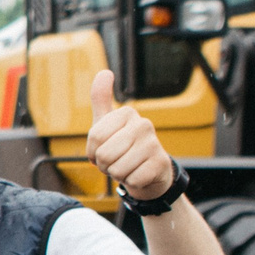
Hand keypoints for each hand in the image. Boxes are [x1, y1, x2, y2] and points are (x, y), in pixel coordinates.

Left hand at [86, 70, 175, 200]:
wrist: (147, 172)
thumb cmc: (122, 146)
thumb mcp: (106, 123)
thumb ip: (101, 98)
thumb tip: (105, 72)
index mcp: (128, 113)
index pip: (95, 137)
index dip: (93, 151)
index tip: (104, 149)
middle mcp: (144, 124)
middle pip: (105, 154)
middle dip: (104, 164)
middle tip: (116, 160)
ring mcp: (154, 143)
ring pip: (117, 169)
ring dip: (117, 174)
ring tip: (127, 166)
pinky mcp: (161, 163)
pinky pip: (131, 180)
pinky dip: (130, 182)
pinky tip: (138, 174)